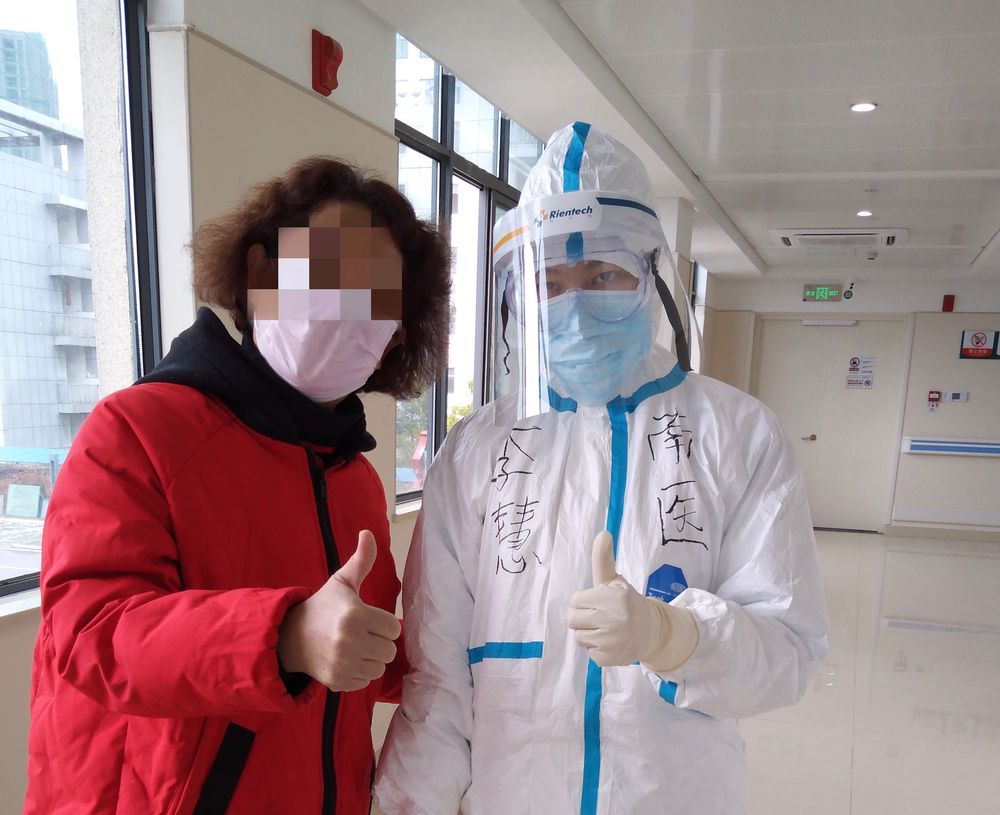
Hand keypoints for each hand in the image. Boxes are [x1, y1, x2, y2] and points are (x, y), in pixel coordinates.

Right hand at [278, 530, 400, 691]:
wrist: (291, 636)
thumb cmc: (324, 607)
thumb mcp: (342, 582)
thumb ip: (361, 560)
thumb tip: (368, 533)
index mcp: (355, 615)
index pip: (394, 628)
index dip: (384, 624)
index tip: (369, 619)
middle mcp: (350, 641)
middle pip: (389, 650)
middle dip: (379, 642)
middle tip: (362, 633)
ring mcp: (343, 664)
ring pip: (379, 667)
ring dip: (371, 658)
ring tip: (355, 646)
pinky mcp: (338, 681)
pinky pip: (365, 681)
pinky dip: (359, 673)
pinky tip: (347, 660)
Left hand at [567, 531, 697, 671]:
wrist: (651, 630)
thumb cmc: (625, 602)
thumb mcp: (614, 580)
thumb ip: (602, 559)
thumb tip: (603, 533)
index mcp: (614, 597)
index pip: (575, 601)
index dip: (583, 601)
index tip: (596, 602)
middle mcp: (614, 619)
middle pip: (572, 620)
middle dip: (582, 617)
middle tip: (598, 616)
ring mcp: (613, 641)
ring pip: (579, 637)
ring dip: (588, 633)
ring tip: (605, 629)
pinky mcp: (610, 659)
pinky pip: (589, 653)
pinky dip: (597, 648)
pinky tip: (611, 642)